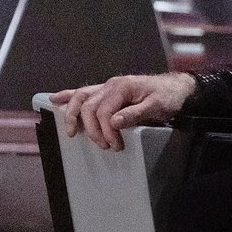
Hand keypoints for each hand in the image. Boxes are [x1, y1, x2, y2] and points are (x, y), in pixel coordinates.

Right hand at [49, 72, 196, 150]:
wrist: (176, 88)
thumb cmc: (168, 97)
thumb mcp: (156, 106)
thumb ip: (135, 114)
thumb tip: (114, 122)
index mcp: (122, 87)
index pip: (104, 111)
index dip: (106, 131)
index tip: (115, 146)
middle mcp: (111, 85)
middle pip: (89, 106)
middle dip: (92, 129)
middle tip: (105, 146)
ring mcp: (107, 87)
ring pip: (80, 97)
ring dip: (72, 114)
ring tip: (70, 132)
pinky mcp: (107, 91)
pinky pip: (84, 92)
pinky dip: (68, 96)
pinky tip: (54, 100)